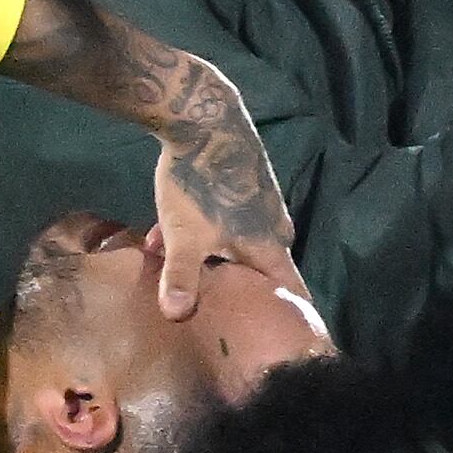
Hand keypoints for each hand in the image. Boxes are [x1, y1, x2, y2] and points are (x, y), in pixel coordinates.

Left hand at [148, 74, 305, 320]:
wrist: (203, 120)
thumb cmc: (199, 186)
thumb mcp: (185, 237)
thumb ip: (182, 278)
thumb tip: (177, 316)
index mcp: (271, 247)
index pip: (290, 290)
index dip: (286, 312)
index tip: (280, 332)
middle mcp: (274, 227)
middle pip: (258, 268)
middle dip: (232, 286)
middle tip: (210, 303)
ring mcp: (261, 203)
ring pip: (233, 242)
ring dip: (205, 255)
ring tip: (168, 264)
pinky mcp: (243, 183)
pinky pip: (224, 219)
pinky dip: (200, 230)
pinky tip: (162, 231)